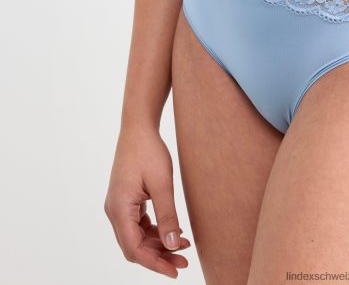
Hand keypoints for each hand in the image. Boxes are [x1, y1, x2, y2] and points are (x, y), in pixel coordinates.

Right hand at [104, 125, 190, 277]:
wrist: (138, 127)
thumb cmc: (149, 151)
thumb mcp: (162, 184)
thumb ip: (167, 215)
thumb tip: (172, 245)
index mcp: (119, 210)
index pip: (134, 249)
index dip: (155, 264)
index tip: (175, 271)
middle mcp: (114, 211)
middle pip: (134, 246)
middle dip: (158, 256)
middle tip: (183, 261)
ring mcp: (118, 206)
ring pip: (136, 237)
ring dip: (158, 244)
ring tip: (183, 245)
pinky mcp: (126, 200)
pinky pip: (138, 224)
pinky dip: (154, 231)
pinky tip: (173, 230)